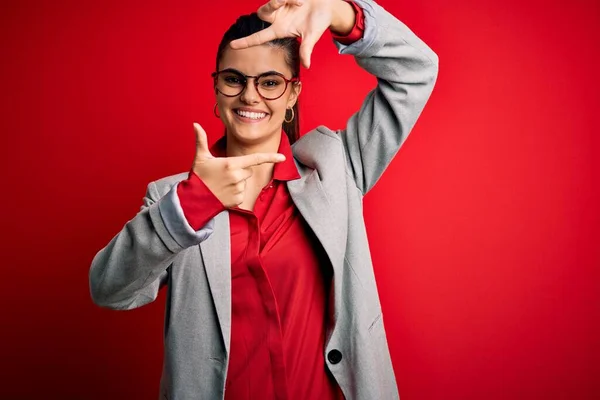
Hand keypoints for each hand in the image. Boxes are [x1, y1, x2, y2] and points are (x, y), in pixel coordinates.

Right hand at [191, 123, 284, 207]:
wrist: (195, 199)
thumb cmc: (199, 177)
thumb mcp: (200, 157)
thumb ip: (201, 140)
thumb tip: (195, 124)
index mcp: (231, 164)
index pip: (255, 159)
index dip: (270, 157)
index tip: (283, 157)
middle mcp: (237, 177)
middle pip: (248, 170)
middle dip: (240, 171)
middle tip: (224, 174)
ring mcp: (238, 189)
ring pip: (245, 182)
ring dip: (237, 182)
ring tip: (222, 184)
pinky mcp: (238, 200)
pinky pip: (242, 193)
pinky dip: (235, 194)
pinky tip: (224, 193)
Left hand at [229, 0, 355, 68]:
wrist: (327, 6)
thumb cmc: (319, 22)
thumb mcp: (311, 37)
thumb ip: (306, 50)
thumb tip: (306, 66)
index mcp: (280, 30)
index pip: (259, 37)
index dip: (245, 42)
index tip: (232, 45)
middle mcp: (277, 18)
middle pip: (261, 13)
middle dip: (271, 6)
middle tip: (283, 1)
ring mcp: (280, 6)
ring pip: (271, 2)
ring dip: (284, 0)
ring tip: (300, 2)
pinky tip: (302, 0)